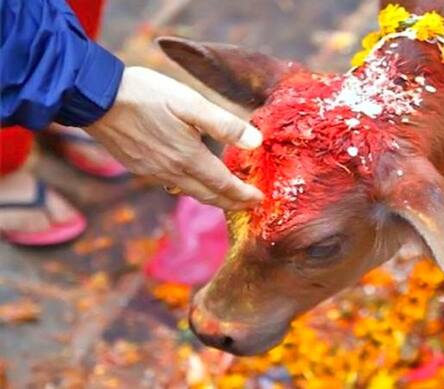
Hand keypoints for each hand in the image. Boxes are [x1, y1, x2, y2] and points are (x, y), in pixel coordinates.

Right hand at [86, 66, 263, 209]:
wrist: (95, 98)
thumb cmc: (146, 95)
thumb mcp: (190, 103)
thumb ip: (224, 124)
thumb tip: (256, 142)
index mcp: (189, 158)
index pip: (224, 185)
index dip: (244, 195)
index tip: (260, 199)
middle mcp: (172, 172)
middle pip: (209, 196)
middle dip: (232, 203)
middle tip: (249, 204)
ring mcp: (153, 173)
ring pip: (190, 193)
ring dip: (212, 198)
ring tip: (227, 196)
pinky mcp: (140, 168)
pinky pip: (172, 185)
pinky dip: (191, 188)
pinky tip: (193, 180)